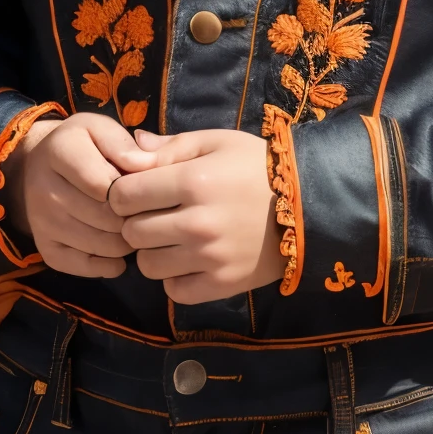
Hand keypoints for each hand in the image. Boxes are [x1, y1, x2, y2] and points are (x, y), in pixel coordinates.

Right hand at [5, 112, 154, 277]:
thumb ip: (124, 144)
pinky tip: (118, 248)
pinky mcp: (46, 250)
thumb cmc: (82, 146)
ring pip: (102, 245)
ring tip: (133, 224)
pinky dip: (111, 264)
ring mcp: (42, 223)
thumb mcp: (101, 129)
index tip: (143, 186)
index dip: (133, 190)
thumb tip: (146, 166)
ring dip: (127, 240)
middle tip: (145, 210)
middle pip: (107, 218)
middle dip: (134, 216)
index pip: (105, 185)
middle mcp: (43, 190)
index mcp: (58, 152)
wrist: (41, 166)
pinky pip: (86, 268)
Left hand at [107, 129, 282, 304]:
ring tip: (172, 239)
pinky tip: (189, 261)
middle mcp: (197, 223)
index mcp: (192, 181)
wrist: (310, 204)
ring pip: (147, 265)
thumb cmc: (259, 166)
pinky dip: (175, 278)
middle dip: (136, 222)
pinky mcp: (223, 284)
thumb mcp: (217, 142)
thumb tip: (129, 148)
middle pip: (131, 232)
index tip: (136, 193)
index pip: (123, 196)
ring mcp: (210, 258)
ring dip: (153, 252)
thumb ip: (170, 147)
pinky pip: (174, 290)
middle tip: (156, 215)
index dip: (122, 193)